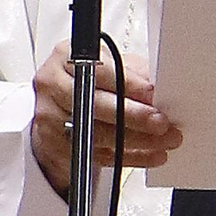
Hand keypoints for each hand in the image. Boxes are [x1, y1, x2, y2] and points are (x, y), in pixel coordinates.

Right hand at [31, 40, 181, 193]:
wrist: (58, 107)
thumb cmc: (88, 81)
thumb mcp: (109, 65)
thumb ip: (133, 72)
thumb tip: (159, 86)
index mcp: (65, 59)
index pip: (98, 71)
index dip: (127, 83)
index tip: (151, 93)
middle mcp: (53, 87)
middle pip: (95, 104)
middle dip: (133, 115)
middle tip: (160, 122)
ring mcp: (52, 119)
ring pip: (98, 134)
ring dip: (137, 140)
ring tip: (163, 140)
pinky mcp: (57, 147)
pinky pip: (99, 156)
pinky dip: (129, 156)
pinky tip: (149, 154)